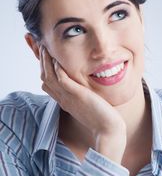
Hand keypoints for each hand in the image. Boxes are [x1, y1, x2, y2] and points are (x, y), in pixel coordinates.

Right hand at [39, 45, 126, 161]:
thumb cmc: (102, 118)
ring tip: (44, 47)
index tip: (43, 54)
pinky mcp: (78, 95)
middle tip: (39, 45)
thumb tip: (83, 88)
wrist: (108, 130)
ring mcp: (69, 97)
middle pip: (44, 77)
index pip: (47, 82)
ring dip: (45, 61)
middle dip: (40, 60)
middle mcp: (63, 99)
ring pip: (49, 77)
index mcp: (65, 100)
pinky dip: (57, 69)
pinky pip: (62, 80)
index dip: (43, 68)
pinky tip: (56, 59)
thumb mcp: (88, 104)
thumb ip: (82, 95)